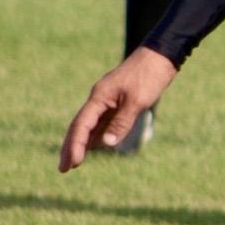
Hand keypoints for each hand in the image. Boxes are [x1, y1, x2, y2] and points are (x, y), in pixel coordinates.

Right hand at [59, 47, 179, 170]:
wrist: (161, 56)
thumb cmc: (150, 76)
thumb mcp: (137, 101)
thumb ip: (121, 123)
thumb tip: (106, 144)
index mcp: (100, 97)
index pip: (82, 125)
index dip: (75, 145)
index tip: (71, 164)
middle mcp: (99, 99)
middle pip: (80, 126)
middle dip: (71, 147)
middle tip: (63, 169)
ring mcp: (108, 100)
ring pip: (90, 125)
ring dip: (82, 143)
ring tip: (74, 162)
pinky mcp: (118, 101)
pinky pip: (103, 121)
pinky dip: (97, 135)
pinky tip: (94, 146)